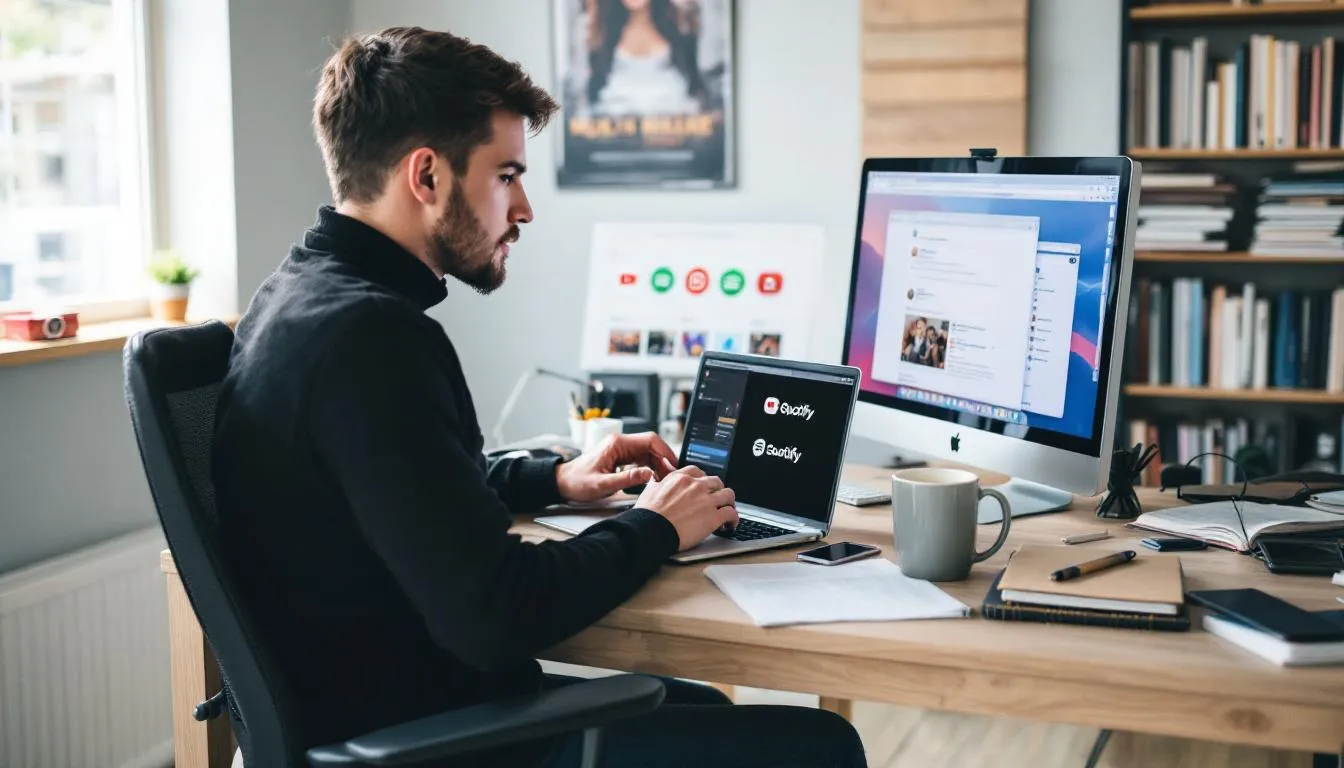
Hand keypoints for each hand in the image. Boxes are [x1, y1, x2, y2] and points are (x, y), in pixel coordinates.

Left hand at [555, 431, 679, 502]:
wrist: (563, 483)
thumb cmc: (578, 482)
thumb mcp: (602, 484)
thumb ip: (627, 479)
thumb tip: (649, 474)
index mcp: (617, 443)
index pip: (649, 440)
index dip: (665, 452)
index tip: (673, 466)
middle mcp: (620, 443)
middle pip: (651, 445)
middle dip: (664, 459)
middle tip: (672, 476)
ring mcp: (621, 449)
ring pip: (648, 452)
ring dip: (658, 464)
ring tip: (665, 479)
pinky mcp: (621, 457)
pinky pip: (641, 458)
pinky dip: (650, 467)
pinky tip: (653, 478)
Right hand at [635, 465, 738, 551]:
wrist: (651, 530)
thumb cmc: (647, 515)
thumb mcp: (649, 491)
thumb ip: (656, 483)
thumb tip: (655, 480)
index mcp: (680, 478)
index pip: (698, 472)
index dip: (703, 480)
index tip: (703, 487)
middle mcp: (696, 486)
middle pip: (716, 482)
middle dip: (718, 491)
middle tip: (716, 500)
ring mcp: (706, 501)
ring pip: (728, 495)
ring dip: (729, 503)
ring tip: (727, 511)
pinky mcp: (713, 517)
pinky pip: (732, 513)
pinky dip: (734, 519)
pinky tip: (730, 525)